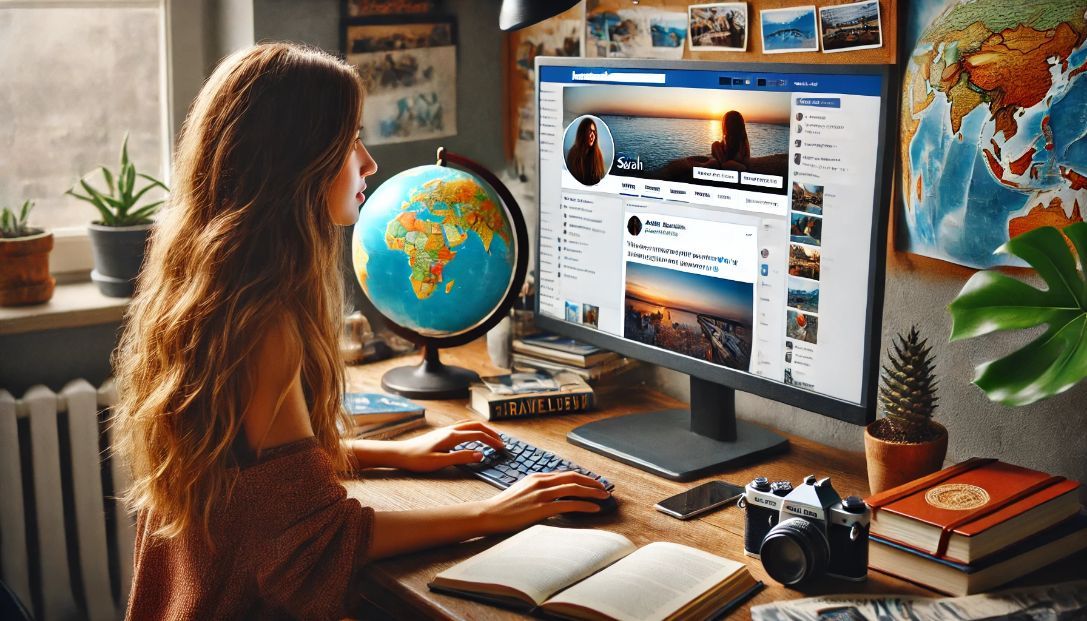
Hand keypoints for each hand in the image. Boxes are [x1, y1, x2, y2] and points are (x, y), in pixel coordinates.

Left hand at [388, 420, 505, 472]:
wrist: (400, 453)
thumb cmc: (418, 460)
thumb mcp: (440, 462)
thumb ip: (462, 457)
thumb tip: (480, 455)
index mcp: (452, 436)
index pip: (478, 435)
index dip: (492, 441)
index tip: (501, 448)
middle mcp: (450, 430)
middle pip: (476, 426)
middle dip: (491, 432)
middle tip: (501, 441)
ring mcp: (445, 430)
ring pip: (469, 424)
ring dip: (483, 429)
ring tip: (491, 436)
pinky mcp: (441, 433)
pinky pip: (462, 426)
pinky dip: (473, 428)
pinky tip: (472, 434)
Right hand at [478, 472, 610, 534]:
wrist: (489, 514)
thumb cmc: (503, 507)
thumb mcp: (522, 491)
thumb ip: (537, 489)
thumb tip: (552, 494)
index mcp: (537, 477)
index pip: (566, 474)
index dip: (583, 478)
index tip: (593, 483)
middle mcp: (541, 482)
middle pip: (573, 478)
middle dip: (592, 482)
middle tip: (604, 488)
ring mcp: (542, 494)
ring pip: (574, 489)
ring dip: (593, 492)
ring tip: (605, 497)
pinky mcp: (542, 508)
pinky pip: (569, 505)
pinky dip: (585, 505)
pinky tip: (594, 508)